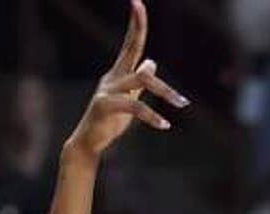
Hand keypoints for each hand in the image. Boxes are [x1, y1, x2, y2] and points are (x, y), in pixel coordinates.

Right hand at [64, 0, 187, 162]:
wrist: (88, 143)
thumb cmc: (109, 122)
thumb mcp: (130, 98)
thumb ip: (140, 82)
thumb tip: (152, 61)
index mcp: (118, 74)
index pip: (130, 44)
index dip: (135, 23)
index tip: (137, 2)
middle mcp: (111, 77)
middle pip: (133, 51)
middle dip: (142, 33)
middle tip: (157, 37)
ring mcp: (106, 90)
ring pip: (141, 79)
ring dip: (165, 91)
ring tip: (182, 103)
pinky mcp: (103, 106)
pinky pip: (134, 106)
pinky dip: (152, 116)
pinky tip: (164, 125)